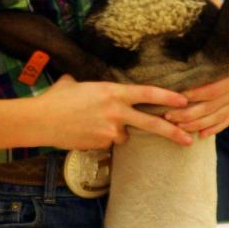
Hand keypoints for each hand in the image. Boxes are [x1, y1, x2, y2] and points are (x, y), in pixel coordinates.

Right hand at [35, 75, 190, 149]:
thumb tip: (89, 82)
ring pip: (123, 134)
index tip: (184, 101)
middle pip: (151, 123)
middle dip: (172, 132)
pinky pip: (107, 143)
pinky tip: (82, 131)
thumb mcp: (77, 83)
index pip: (147, 93)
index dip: (168, 97)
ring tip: (89, 122)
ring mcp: (109, 131)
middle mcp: (115, 112)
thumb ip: (92, 85)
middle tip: (189, 139)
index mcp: (112, 92)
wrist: (40, 120)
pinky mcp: (100, 145)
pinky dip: (99, 138)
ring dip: (114, 130)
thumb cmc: (56, 98)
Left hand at [164, 40, 228, 138]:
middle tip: (168, 115)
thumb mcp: (208, 38)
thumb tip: (222, 43)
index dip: (196, 93)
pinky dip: (212, 128)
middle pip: (213, 105)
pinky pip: (225, 122)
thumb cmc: (207, 42)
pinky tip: (199, 134)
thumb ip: (213, 39)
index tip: (177, 96)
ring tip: (176, 125)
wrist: (222, 48)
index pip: (214, 87)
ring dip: (196, 123)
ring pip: (217, 116)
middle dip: (189, 113)